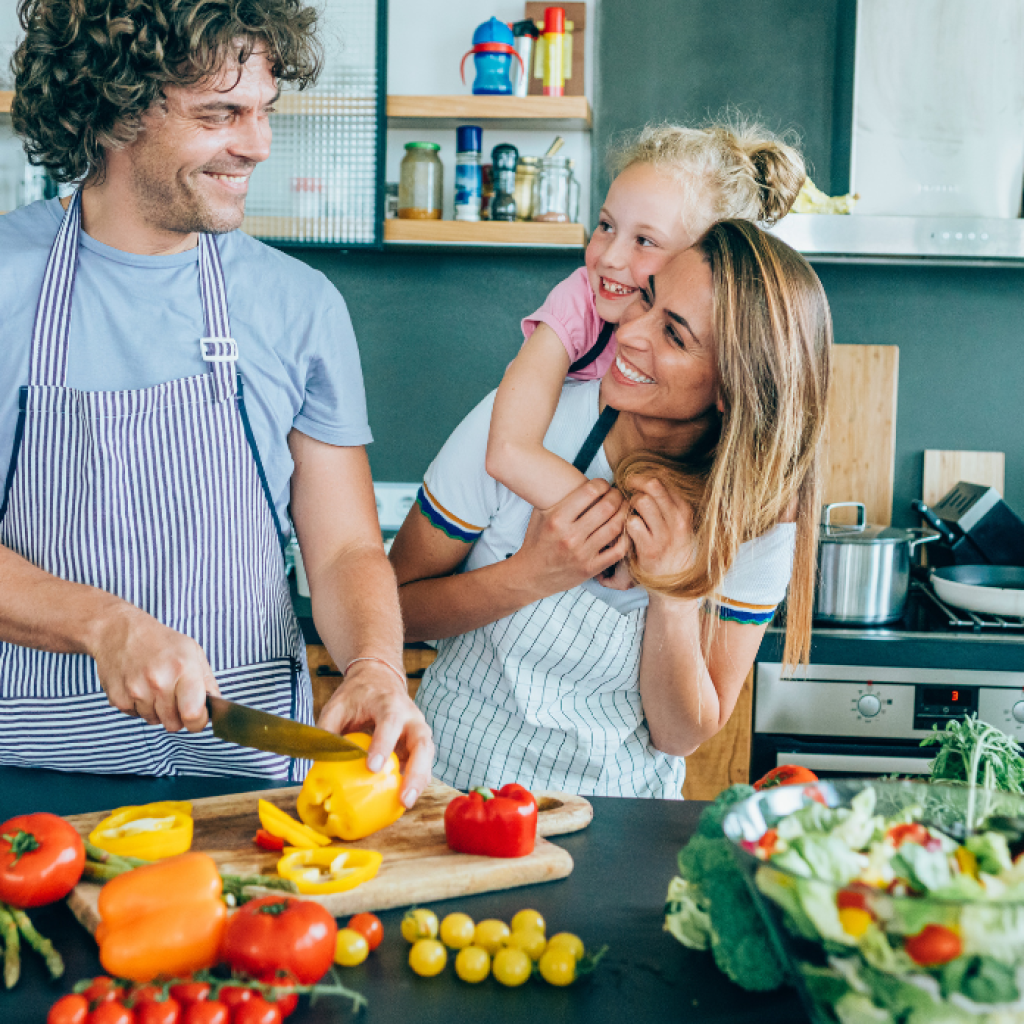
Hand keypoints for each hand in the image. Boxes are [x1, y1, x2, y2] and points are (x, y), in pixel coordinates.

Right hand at [88, 604, 219, 731]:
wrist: (119, 632)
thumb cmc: (161, 642)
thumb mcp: (193, 653)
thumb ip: (207, 682)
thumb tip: (215, 708)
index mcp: (183, 668)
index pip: (193, 713)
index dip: (198, 722)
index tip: (199, 717)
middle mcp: (158, 681)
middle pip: (174, 724)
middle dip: (178, 716)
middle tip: (175, 696)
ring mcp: (136, 690)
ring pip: (155, 721)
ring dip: (157, 710)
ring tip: (155, 686)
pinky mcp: (117, 698)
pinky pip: (136, 716)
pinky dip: (140, 706)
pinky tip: (139, 686)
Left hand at [317, 660, 433, 808]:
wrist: (379, 678)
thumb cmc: (357, 694)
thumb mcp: (337, 705)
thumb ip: (328, 730)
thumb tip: (317, 764)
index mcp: (389, 702)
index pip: (391, 722)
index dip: (384, 744)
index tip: (373, 768)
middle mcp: (410, 716)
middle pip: (422, 742)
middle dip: (416, 771)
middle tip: (404, 797)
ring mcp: (418, 729)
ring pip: (427, 755)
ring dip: (420, 780)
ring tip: (406, 803)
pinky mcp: (418, 743)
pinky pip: (423, 762)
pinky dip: (416, 780)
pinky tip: (402, 799)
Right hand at [511, 478, 628, 599]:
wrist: (530, 575)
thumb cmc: (537, 540)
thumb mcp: (540, 514)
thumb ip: (560, 498)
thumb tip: (581, 477)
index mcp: (557, 519)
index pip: (589, 491)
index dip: (602, 483)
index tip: (604, 484)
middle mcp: (570, 536)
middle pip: (606, 507)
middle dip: (616, 496)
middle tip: (617, 494)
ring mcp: (582, 554)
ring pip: (615, 526)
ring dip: (624, 513)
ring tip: (624, 507)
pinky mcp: (591, 569)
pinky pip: (618, 550)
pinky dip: (626, 537)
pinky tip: (625, 529)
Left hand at [625, 476, 696, 581]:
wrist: (675, 582)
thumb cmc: (671, 549)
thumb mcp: (677, 524)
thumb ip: (666, 504)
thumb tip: (645, 480)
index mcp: (683, 510)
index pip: (662, 481)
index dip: (643, 479)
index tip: (633, 483)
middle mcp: (677, 520)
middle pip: (652, 486)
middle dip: (634, 485)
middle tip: (625, 490)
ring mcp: (664, 535)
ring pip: (641, 501)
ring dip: (629, 505)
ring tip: (627, 513)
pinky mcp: (650, 549)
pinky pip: (631, 523)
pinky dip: (625, 524)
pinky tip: (626, 531)